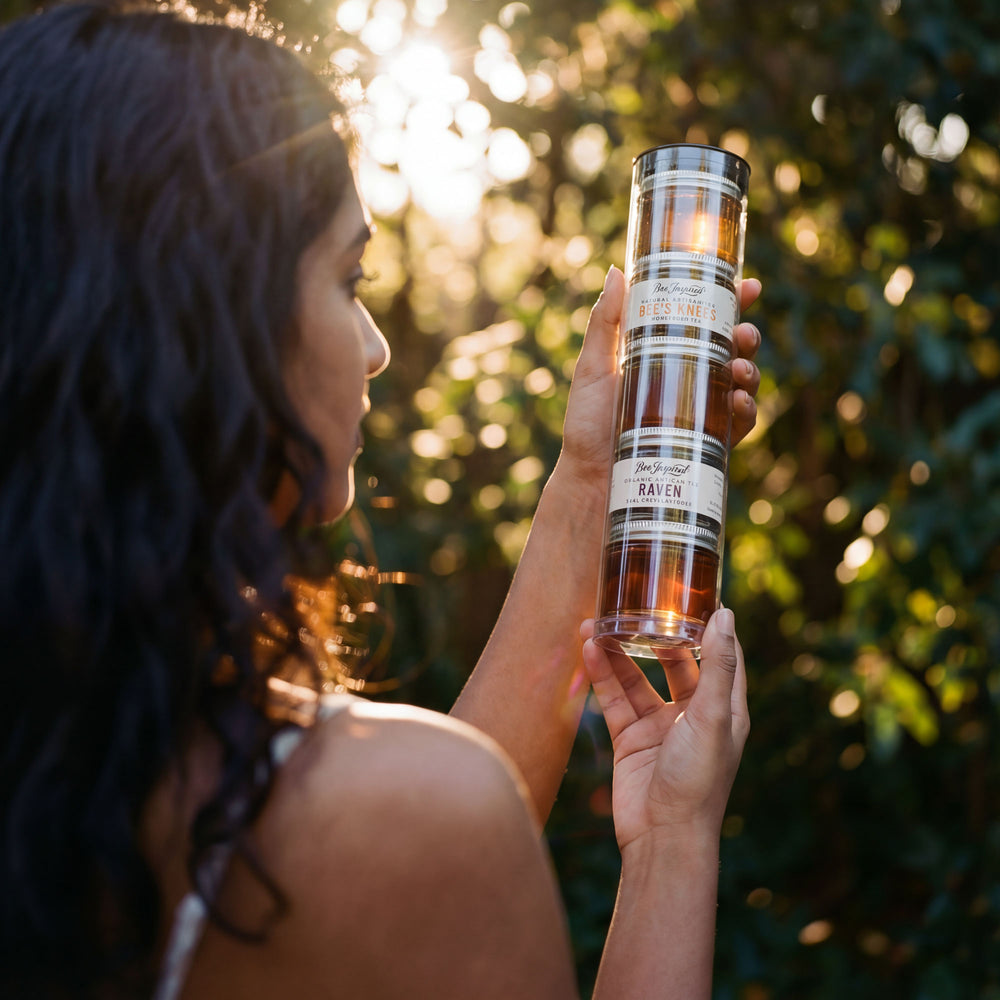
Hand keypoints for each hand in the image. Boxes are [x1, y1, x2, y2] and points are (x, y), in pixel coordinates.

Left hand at [560, 269, 762, 484]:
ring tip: (740, 370)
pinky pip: (740, 425)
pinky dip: (748, 411)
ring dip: (751, 370)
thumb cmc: (586, 426)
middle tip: (743, 333)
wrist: (590, 483)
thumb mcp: (592, 369)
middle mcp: (687, 381)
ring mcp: (700, 413)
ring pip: (741, 383)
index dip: (731, 301)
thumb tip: (617, 271)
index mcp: (664, 354)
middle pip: (731, 349)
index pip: (704, 321)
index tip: (749, 286)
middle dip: (747, 335)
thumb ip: (604, 323)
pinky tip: (739, 403)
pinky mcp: (706, 445)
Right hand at [581, 609, 749, 851]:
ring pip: (637, 678)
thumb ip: (718, 665)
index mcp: (724, 708)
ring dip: (619, 652)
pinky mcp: (630, 739)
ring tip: (596, 622)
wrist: (662, 838)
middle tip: (634, 603)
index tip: (692, 591)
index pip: (720, 654)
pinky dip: (602, 675)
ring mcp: (659, 726)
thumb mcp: (714, 716)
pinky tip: (589, 650)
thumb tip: (726, 614)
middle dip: (654, 633)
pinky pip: (614, 699)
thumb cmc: (699, 781)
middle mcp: (693, 713)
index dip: (709, 624)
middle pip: (674, 661)